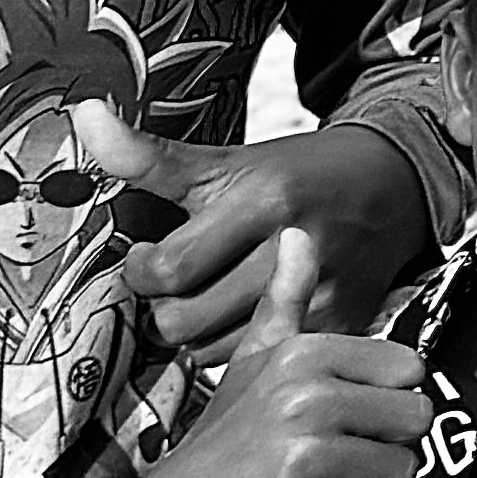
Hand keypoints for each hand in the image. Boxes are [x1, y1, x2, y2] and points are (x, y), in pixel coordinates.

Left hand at [90, 113, 430, 354]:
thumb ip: (148, 154)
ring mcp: (322, 296)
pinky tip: (245, 318)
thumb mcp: (225, 159)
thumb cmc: (296, 176)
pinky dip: (240, 347)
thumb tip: (84, 116)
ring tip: (213, 299)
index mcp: (263, 201)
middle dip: (167, 308)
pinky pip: (258, 361)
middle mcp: (295, 251)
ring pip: (215, 352)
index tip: (147, 257)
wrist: (393, 188)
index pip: (169, 270)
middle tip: (178, 285)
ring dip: (201, 333)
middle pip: (186, 322)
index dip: (141, 271)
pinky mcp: (341, 328)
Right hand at [108, 230, 434, 477]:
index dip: (388, 398)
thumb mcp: (251, 359)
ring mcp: (301, 455)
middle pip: (416, 420)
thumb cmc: (225, 438)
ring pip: (403, 471)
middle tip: (338, 454)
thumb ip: (284, 299)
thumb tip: (297, 232)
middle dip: (389, 444)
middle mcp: (305, 397)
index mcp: (304, 355)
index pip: (411, 370)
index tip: (347, 412)